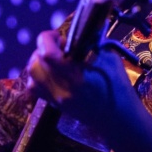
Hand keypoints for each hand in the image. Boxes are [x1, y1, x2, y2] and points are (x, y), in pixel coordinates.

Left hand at [27, 30, 151, 151]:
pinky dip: (38, 76)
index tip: (60, 36)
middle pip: (34, 64)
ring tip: (54, 58)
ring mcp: (56, 100)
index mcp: (75, 78)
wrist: (120, 120)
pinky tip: (52, 71)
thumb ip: (92, 44)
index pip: (47, 54)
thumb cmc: (119, 88)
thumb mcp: (110, 60)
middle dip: (43, 49)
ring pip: (31, 77)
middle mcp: (60, 90)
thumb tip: (81, 32)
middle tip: (59, 47)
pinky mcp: (55, 105)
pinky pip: (35, 88)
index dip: (48, 38)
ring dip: (38, 62)